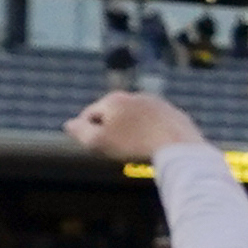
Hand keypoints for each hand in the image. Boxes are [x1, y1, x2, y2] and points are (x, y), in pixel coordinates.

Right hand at [64, 87, 200, 161]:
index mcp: (114, 99)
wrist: (178, 146)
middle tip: (113, 151)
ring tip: (134, 151)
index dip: (87, 132)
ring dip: (132, 133)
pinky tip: (153, 148)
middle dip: (110, 131)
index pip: (90, 114)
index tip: (92, 148)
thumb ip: (81, 132)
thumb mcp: (99, 142)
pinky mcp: (175, 115)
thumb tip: (69, 125)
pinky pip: (157, 127)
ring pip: (137, 120)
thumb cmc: (134, 145)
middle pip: (114, 116)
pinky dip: (152, 135)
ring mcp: (157, 104)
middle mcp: (136, 96)